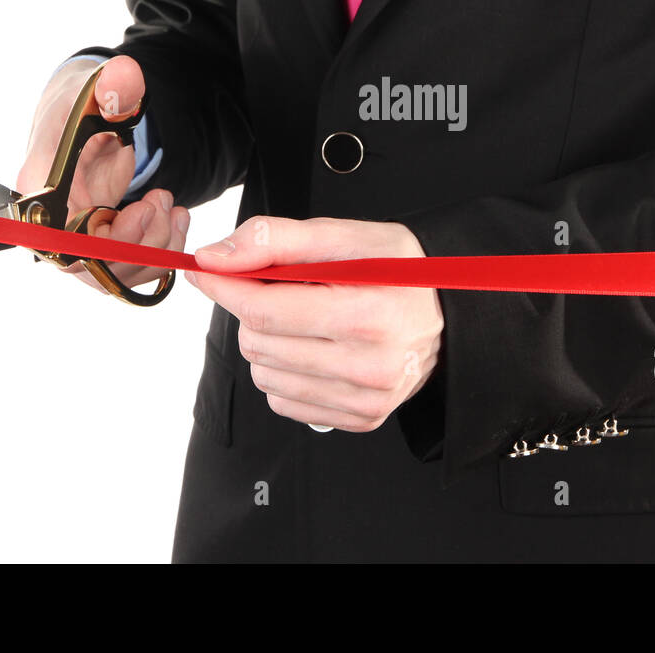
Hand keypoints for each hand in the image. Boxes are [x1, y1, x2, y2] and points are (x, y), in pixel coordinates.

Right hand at [18, 54, 188, 291]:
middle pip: (89, 264)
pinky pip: (127, 268)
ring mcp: (75, 237)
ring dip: (154, 248)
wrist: (89, 117)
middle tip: (163, 201)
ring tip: (173, 207)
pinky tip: (174, 220)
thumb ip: (113, 88)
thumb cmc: (84, 105)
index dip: (103, 239)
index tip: (141, 210)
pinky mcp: (99, 243)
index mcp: (38, 187)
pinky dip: (158, 253)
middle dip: (138, 241)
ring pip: (112, 273)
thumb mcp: (97, 90)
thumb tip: (124, 76)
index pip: (59, 238)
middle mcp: (49, 221)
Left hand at [187, 216, 442, 431]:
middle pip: (260, 343)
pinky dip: (285, 373)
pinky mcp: (361, 419)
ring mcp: (366, 399)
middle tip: (284, 289)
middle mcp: (370, 366)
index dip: (225, 286)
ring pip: (265, 376)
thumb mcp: (347, 236)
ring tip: (304, 320)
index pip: (266, 310)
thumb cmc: (398, 269)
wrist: (449, 311)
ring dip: (267, 343)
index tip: (205, 269)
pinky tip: (314, 349)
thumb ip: (278, 239)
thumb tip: (215, 257)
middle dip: (254, 310)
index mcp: (369, 314)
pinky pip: (283, 403)